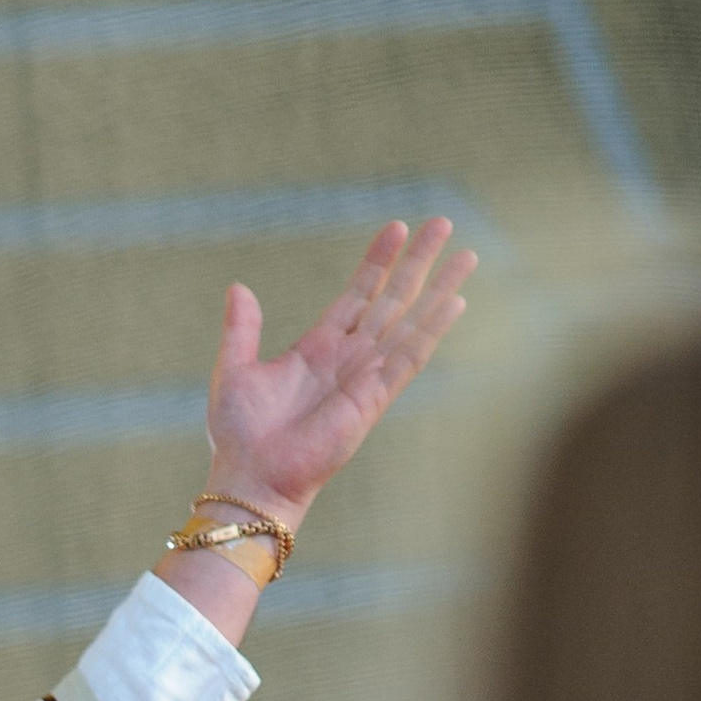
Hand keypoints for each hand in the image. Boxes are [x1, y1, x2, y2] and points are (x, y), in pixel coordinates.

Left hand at [205, 216, 475, 533]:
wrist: (252, 477)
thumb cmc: (239, 434)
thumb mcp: (233, 369)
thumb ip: (241, 329)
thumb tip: (238, 287)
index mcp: (318, 348)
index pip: (357, 293)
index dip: (377, 261)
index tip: (397, 227)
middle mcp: (348, 358)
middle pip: (392, 298)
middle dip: (418, 261)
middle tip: (443, 223)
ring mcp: (365, 376)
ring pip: (410, 321)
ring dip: (438, 287)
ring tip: (467, 255)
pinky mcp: (374, 399)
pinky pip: (410, 357)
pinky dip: (432, 329)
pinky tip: (454, 302)